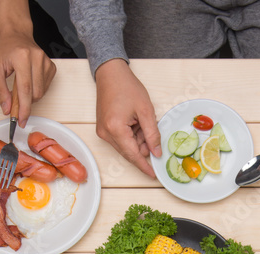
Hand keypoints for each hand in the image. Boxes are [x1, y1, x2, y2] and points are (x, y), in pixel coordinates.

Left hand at [0, 28, 55, 125]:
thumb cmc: (2, 50)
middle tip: (14, 103)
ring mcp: (46, 61)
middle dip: (25, 103)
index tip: (21, 121)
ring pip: (42, 92)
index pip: (25, 89)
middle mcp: (37, 58)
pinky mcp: (51, 66)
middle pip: (36, 93)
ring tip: (19, 87)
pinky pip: (46, 87)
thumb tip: (7, 109)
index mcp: (22, 57)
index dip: (24, 108)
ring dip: (30, 96)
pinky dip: (36, 90)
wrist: (14, 33)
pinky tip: (28, 81)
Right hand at [94, 59, 160, 177]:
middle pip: (129, 152)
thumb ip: (152, 134)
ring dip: (138, 140)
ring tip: (142, 122)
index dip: (144, 166)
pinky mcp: (103, 129)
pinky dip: (131, 136)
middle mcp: (105, 134)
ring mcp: (102, 132)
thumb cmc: (127, 87)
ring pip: (125, 146)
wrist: (111, 74)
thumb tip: (156, 152)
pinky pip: (120, 140)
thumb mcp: (146, 110)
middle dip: (143, 147)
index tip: (153, 174)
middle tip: (152, 134)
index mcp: (115, 129)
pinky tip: (136, 123)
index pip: (132, 155)